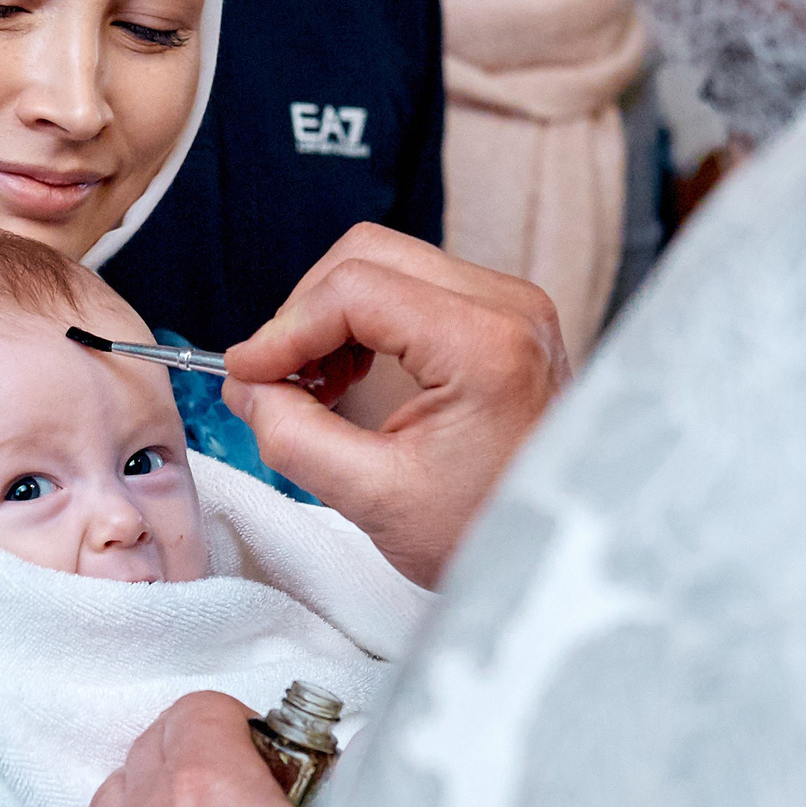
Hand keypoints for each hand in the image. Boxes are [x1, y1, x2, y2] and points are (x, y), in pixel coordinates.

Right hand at [222, 225, 567, 587]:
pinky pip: (416, 286)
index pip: (354, 290)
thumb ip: (296, 438)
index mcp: (486, 345)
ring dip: (333, 315)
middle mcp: (509, 306)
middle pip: (369, 254)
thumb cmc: (488, 533)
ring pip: (389, 263)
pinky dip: (366, 320)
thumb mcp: (377, 499)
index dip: (284, 329)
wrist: (559, 552)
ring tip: (312, 384)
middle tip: (275, 378)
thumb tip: (246, 388)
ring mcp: (513, 305)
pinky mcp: (506, 318)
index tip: (245, 374)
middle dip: (305, 312)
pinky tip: (348, 375)